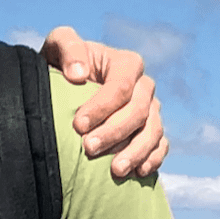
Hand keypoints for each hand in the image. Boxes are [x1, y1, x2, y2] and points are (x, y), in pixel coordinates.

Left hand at [40, 27, 167, 178]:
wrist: (66, 87)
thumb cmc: (61, 64)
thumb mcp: (58, 45)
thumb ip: (67, 48)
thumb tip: (78, 74)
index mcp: (126, 64)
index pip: (122, 86)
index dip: (103, 106)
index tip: (78, 125)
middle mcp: (143, 86)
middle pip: (139, 111)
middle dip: (115, 131)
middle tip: (88, 148)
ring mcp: (151, 110)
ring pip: (153, 130)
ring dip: (136, 152)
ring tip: (116, 170)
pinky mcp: (151, 130)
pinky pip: (161, 145)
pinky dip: (153, 159)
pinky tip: (138, 173)